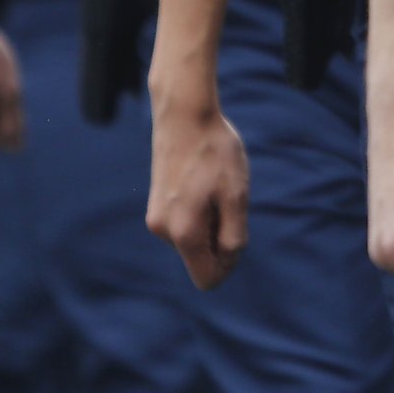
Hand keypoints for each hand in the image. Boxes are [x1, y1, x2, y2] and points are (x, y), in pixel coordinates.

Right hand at [146, 78, 250, 288]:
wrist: (184, 114)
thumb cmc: (214, 153)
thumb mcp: (236, 196)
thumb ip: (233, 236)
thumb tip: (226, 261)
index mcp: (183, 233)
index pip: (207, 279)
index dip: (229, 265)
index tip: (237, 232)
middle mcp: (163, 231)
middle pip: (201, 257)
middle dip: (220, 236)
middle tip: (224, 197)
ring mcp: (156, 217)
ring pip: (194, 238)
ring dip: (211, 220)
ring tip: (212, 184)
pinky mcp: (156, 204)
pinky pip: (185, 223)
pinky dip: (200, 210)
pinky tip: (203, 181)